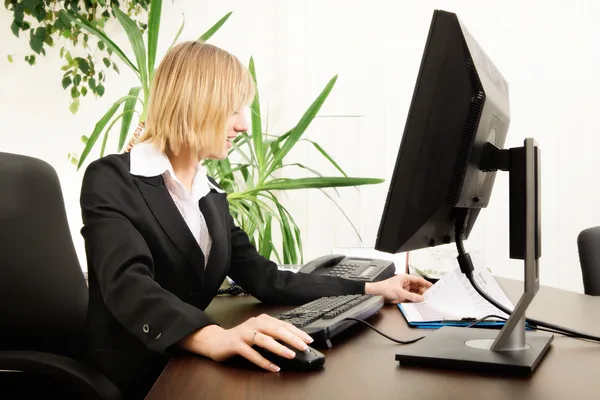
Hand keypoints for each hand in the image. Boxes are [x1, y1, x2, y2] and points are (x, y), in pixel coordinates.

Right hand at [178, 314, 312, 371]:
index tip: (309, 340)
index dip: (297, 332)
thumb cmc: (240, 338)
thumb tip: (293, 344)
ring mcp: (244, 333)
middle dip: (292, 338)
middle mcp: (254, 324)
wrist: (215, 340)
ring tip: (290, 355)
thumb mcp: (258, 333)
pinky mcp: (236, 344)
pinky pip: (251, 353)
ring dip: (278, 348)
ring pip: (264, 339)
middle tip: (304, 346)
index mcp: (262, 320)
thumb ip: (273, 335)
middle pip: (276, 330)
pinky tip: (272, 367)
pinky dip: (263, 361)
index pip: (283, 325)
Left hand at [365, 274, 432, 303]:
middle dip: (423, 291)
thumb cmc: (384, 288)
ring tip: (426, 300)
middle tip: (430, 296)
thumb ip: (411, 296)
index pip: (418, 280)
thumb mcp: (399, 292)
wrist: (375, 294)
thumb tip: (420, 298)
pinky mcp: (401, 296)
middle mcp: (405, 283)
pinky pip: (410, 298)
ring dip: (419, 296)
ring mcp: (403, 290)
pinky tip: (418, 302)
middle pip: (417, 287)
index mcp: (404, 278)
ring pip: (415, 293)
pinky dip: (415, 300)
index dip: (425, 283)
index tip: (432, 287)